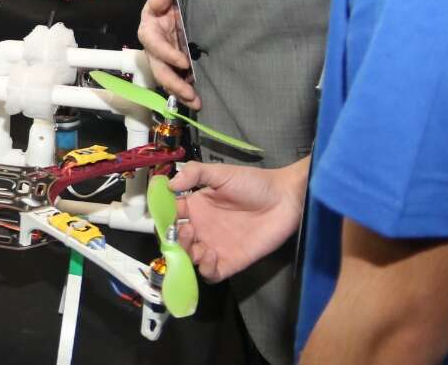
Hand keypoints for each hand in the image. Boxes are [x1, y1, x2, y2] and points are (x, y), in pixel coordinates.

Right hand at [137, 0, 198, 108]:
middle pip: (159, 69)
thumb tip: (160, 1)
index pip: (155, 45)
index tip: (184, 63)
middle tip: (190, 94)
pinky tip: (198, 99)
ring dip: (180, 92)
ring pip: (167, 79)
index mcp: (149, 31)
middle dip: (173, 83)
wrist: (175, 9)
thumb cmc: (169, 2)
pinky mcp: (175, 66)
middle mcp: (154, 50)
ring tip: (196, 103)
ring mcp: (164, 60)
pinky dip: (186, 91)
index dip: (167, 54)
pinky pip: (178, 80)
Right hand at [172, 159, 308, 281]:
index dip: (161, 217)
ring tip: (199, 244)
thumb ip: (194, 173)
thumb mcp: (221, 173)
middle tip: (184, 232)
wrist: (286, 199)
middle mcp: (202, 228)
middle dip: (173, 239)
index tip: (161, 215)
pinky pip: (211, 274)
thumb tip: (169, 184)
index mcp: (195, 206)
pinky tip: (211, 255)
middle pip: (176, 241)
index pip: (169, 215)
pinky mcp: (232, 262)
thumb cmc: (253, 183)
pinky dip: (205, 269)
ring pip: (189, 259)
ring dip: (187, 255)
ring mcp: (215, 246)